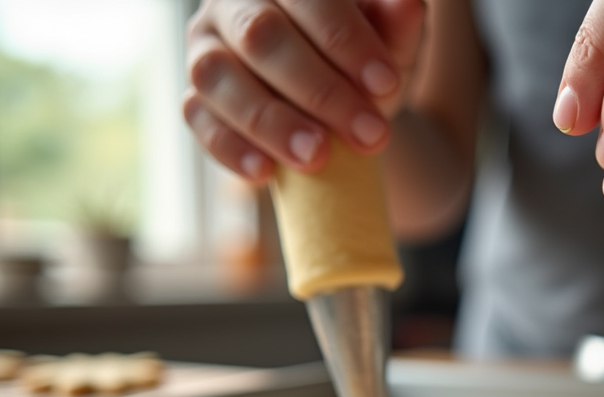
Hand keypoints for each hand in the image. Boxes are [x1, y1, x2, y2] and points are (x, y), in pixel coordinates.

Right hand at [184, 0, 424, 183]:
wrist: (337, 104)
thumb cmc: (361, 62)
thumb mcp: (389, 44)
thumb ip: (396, 26)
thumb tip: (409, 5)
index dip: (346, 41)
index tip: (387, 85)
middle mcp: (232, 4)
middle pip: (261, 36)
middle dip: (319, 91)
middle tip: (369, 135)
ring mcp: (205, 50)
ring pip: (218, 78)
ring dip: (270, 122)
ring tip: (317, 158)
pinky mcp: (194, 99)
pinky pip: (198, 121)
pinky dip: (230, 148)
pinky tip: (267, 173)